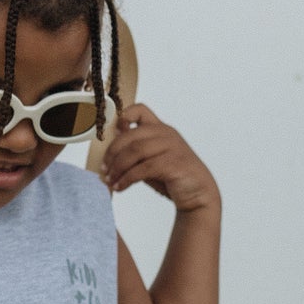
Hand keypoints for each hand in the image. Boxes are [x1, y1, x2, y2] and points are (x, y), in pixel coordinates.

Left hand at [101, 105, 219, 214]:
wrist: (199, 193)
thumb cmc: (173, 176)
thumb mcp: (152, 160)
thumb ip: (136, 153)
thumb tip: (110, 155)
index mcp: (161, 129)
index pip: (140, 110)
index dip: (123, 116)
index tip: (112, 133)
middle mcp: (166, 134)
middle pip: (130, 136)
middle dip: (112, 153)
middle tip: (104, 169)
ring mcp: (171, 147)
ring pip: (134, 152)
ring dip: (118, 168)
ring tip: (110, 180)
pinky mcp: (173, 163)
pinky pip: (143, 169)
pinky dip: (127, 179)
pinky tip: (120, 187)